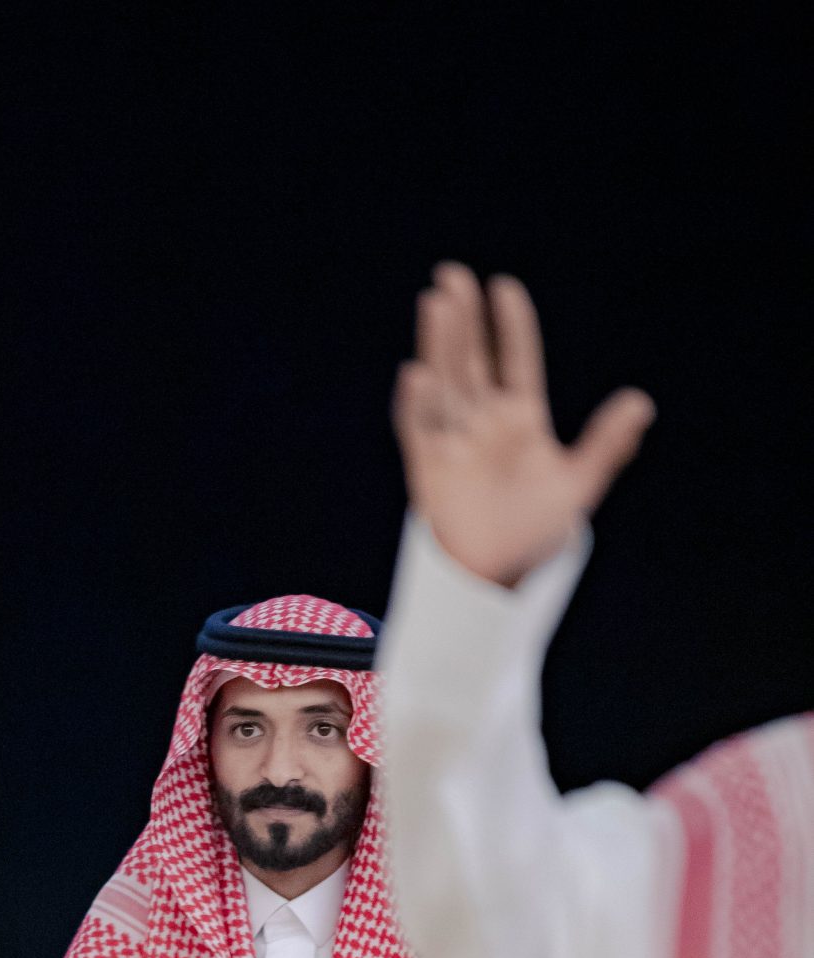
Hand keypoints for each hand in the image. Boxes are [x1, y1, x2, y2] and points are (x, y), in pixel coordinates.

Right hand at [393, 263, 654, 585]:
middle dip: (463, 320)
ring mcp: (453, 442)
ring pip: (444, 382)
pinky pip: (419, 431)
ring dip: (440, 344)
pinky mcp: (427, 469)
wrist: (494, 579)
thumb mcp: (578, 486)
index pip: (515, 361)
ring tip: (436, 301)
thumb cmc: (533, 534)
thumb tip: (640, 404)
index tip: (504, 290)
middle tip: (454, 277)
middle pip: (471, 361)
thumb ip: (606, 445)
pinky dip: (417, 405)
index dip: (510, 327)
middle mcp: (482, 422)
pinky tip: (417, 375)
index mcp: (520, 419)